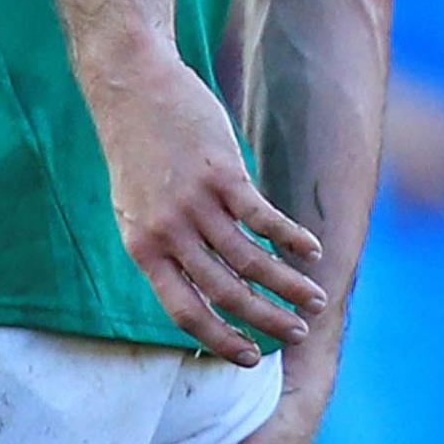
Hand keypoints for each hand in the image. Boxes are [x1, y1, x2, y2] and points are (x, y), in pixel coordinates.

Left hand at [95, 41, 323, 364]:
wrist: (129, 86)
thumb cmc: (137, 149)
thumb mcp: (136, 206)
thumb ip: (165, 245)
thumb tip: (203, 282)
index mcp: (142, 247)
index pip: (183, 311)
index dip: (220, 339)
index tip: (251, 357)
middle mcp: (167, 232)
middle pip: (225, 292)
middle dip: (265, 319)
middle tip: (296, 335)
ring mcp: (194, 203)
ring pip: (250, 260)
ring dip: (288, 285)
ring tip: (314, 299)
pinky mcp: (220, 174)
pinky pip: (263, 218)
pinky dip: (291, 238)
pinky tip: (312, 251)